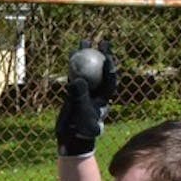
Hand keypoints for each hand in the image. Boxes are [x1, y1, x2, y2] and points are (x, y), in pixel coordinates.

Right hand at [56, 40, 117, 156]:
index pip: (109, 81)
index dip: (109, 69)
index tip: (107, 58)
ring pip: (88, 71)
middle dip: (103, 56)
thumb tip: (78, 80)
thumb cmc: (79, 129)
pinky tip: (71, 54)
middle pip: (101, 72)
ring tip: (85, 41)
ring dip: (88, 56)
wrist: (72, 139)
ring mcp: (86, 92)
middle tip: (103, 41)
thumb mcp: (79, 113)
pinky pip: (76, 75)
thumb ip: (78, 97)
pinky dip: (74, 65)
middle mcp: (96, 94)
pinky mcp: (75, 93)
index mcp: (103, 99)